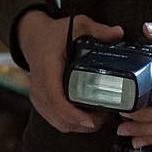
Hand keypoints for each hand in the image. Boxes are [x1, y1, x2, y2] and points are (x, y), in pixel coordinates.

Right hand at [15, 9, 122, 132]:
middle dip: (85, 123)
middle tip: (106, 116)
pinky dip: (71, 123)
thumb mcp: (77, 25)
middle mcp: (40, 86)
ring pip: (58, 123)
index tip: (92, 120)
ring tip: (99, 117)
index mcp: (48, 69)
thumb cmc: (53, 34)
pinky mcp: (40, 101)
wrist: (32, 37)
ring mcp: (38, 96)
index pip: (56, 99)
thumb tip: (119, 33)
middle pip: (60, 118)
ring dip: (79, 126)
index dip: (74, 114)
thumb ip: (98, 30)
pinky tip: (85, 118)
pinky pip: (55, 120)